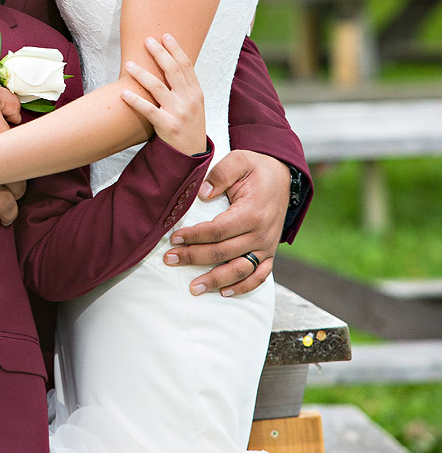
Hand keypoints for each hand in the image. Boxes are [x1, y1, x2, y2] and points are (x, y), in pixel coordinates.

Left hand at [121, 34, 205, 154]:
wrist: (191, 155)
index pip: (186, 65)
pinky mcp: (167, 126)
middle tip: (147, 41)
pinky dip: (135, 101)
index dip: (176, 49)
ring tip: (129, 64)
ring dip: (142, 73)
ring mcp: (179, 113)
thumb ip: (185, 87)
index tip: (166, 35)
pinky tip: (123, 93)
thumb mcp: (194, 105)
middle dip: (159, 53)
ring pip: (158, 87)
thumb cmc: (189, 126)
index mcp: (196, 93)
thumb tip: (170, 63)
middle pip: (173, 71)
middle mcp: (189, 100)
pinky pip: (149, 110)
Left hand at [163, 150, 289, 295]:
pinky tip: (223, 292)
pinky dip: (243, 287)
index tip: (174, 238)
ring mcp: (267, 245)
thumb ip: (220, 174)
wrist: (282, 176)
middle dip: (194, 258)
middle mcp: (261, 233)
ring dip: (216, 280)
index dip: (195, 236)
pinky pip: (259, 276)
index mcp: (252, 212)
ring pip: (240, 270)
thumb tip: (203, 193)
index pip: (218, 230)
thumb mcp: (239, 160)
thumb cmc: (256, 168)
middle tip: (170, 260)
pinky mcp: (269, 252)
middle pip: (224, 252)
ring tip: (194, 288)